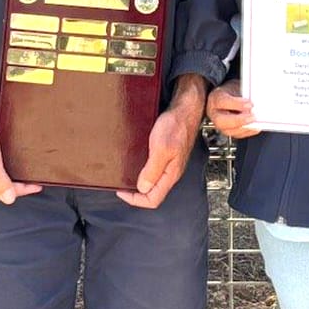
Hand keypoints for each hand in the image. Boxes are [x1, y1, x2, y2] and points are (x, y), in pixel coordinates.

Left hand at [118, 74, 206, 208]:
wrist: (186, 107)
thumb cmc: (176, 125)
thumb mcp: (161, 148)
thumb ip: (152, 170)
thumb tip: (142, 188)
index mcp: (171, 174)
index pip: (153, 200)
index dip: (136, 200)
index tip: (122, 191)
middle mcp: (171, 171)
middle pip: (153, 193)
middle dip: (136, 193)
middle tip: (122, 185)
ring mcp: (170, 162)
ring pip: (153, 181)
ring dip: (139, 181)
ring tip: (126, 175)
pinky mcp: (168, 153)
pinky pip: (154, 168)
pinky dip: (143, 168)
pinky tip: (136, 161)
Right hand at [206, 80, 257, 138]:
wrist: (230, 96)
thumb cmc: (232, 91)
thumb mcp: (236, 86)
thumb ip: (243, 93)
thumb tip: (254, 99)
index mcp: (215, 98)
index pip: (222, 102)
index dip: (236, 104)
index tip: (250, 104)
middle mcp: (215, 113)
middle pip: (221, 121)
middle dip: (238, 121)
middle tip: (252, 117)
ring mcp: (220, 124)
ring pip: (228, 131)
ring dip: (244, 128)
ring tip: (255, 122)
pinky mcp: (228, 131)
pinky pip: (237, 135)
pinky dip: (247, 131)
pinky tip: (255, 127)